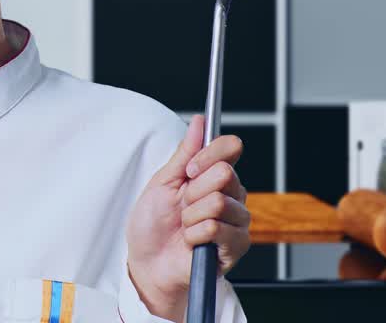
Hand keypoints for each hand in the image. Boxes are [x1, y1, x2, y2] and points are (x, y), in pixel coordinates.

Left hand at [125, 115, 250, 320]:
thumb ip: (184, 153)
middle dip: (192, 192)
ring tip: (185, 227)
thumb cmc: (153, 225)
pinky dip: (194, 235)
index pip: (231, 148)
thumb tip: (199, 122)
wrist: (148, 263)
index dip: (208, 154)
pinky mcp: (237, 246)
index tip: (188, 170)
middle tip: (183, 206)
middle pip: (225, 174)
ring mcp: (237, 221)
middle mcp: (231, 195)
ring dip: (191, 217)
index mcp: (215, 176)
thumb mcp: (163, 182)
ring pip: (218, 203)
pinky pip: (216, 228)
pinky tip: (192, 242)